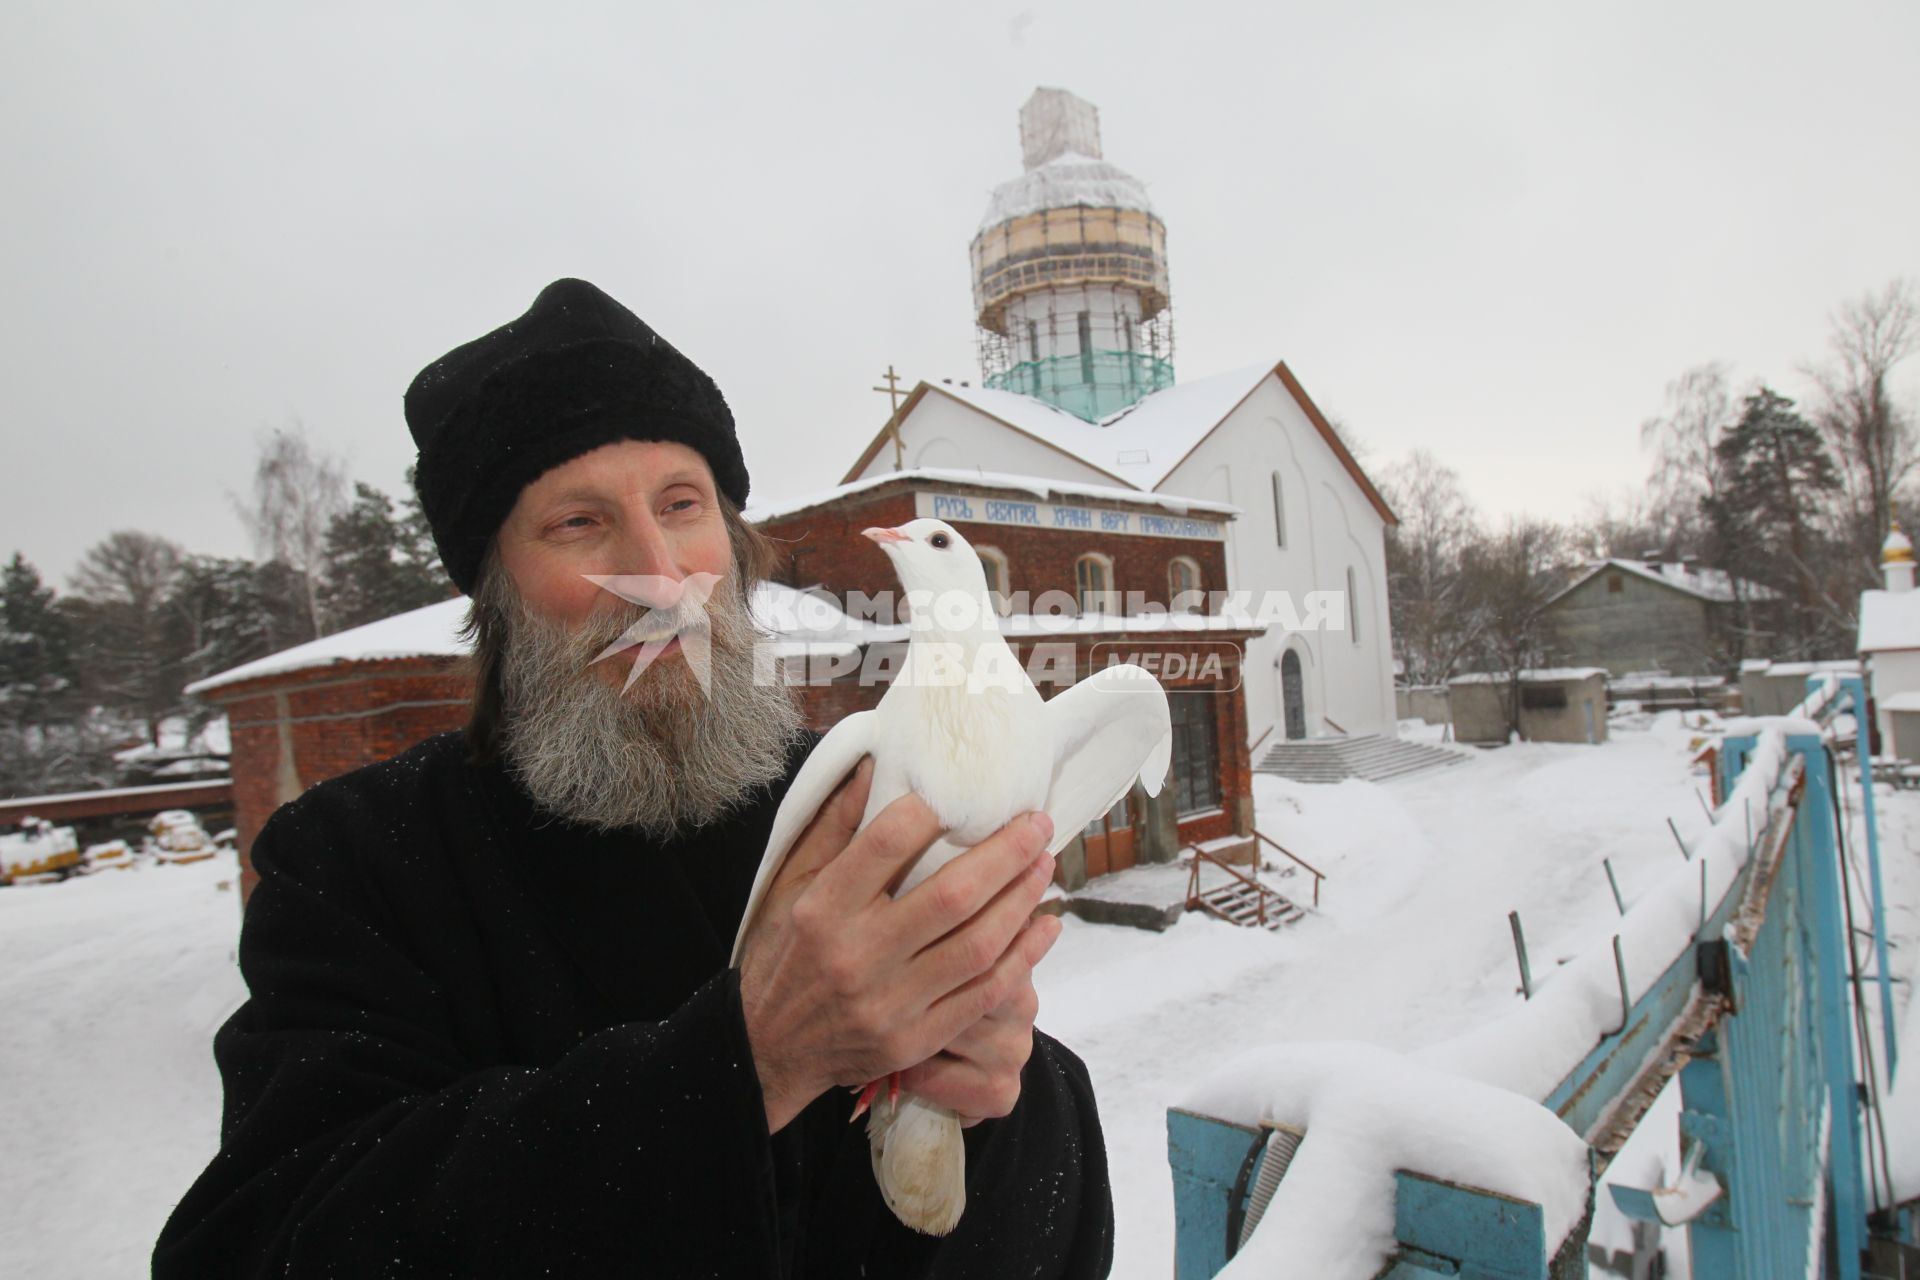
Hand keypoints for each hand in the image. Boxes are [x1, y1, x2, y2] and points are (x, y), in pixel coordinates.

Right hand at [737, 762, 1056, 1133]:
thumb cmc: (782, 954)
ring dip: (1022, 900)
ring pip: (978, 945)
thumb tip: (872, 764)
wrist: (769, 1050)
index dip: (931, 811)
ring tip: (1045, 865)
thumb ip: (832, 828)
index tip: (962, 793)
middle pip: (952, 897)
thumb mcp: (790, 886)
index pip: (886, 844)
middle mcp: (856, 956)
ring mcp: (889, 1003)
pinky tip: (1046, 925)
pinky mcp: (915, 1039)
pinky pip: (983, 994)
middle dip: (1006, 854)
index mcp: (823, 909)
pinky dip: (1023, 957)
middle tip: (1038, 824)